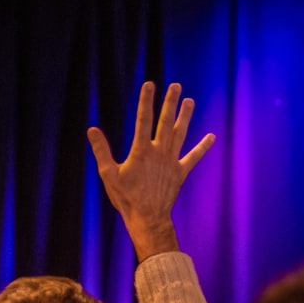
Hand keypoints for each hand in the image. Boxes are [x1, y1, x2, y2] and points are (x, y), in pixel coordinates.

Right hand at [87, 82, 214, 260]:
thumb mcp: (108, 174)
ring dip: (185, 117)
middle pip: (165, 122)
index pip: (143, 119)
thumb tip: (92, 130)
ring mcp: (172, 161)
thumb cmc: (126, 197)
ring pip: (180, 134)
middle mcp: (159, 152)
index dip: (146, 100)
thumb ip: (101, 150)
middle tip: (176, 86)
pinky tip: (211, 137)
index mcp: (141, 150)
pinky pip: (193, 157)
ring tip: (190, 101)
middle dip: (170, 102)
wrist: (147, 218)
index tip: (150, 85)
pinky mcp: (180, 173)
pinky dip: (202, 147)